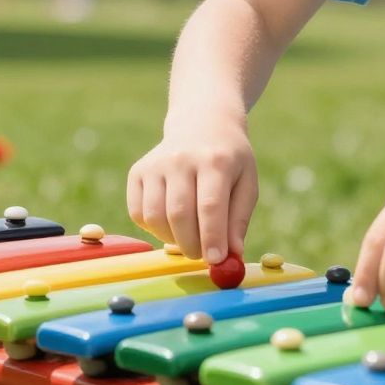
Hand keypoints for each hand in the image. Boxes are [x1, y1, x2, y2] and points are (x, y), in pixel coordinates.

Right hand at [126, 108, 257, 264]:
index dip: (211, 237)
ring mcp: (155, 164)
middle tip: (202, 256)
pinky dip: (154, 229)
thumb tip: (232, 255)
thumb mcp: (247, 182)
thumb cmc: (230, 160)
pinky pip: (138, 213)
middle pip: (179, 213)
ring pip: (155, 217)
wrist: (202, 124)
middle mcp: (181, 158)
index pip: (210, 205)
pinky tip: (171, 224)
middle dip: (191, 244)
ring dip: (172, 239)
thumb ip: (239, 219)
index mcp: (215, 160)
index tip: (215, 260)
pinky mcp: (137, 172)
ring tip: (189, 238)